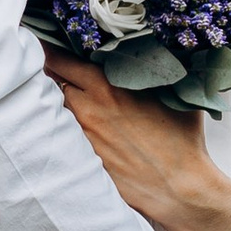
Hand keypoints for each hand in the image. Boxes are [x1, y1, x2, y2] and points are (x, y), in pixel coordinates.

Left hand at [48, 53, 216, 230]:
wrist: (180, 187)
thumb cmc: (182, 139)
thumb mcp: (173, 94)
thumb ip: (154, 72)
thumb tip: (155, 51)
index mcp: (106, 88)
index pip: (61, 60)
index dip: (52, 49)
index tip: (49, 43)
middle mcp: (87, 110)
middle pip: (53, 82)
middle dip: (55, 73)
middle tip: (58, 67)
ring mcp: (82, 137)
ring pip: (59, 109)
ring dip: (64, 101)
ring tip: (77, 98)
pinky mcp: (84, 160)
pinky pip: (68, 136)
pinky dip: (70, 128)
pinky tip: (87, 129)